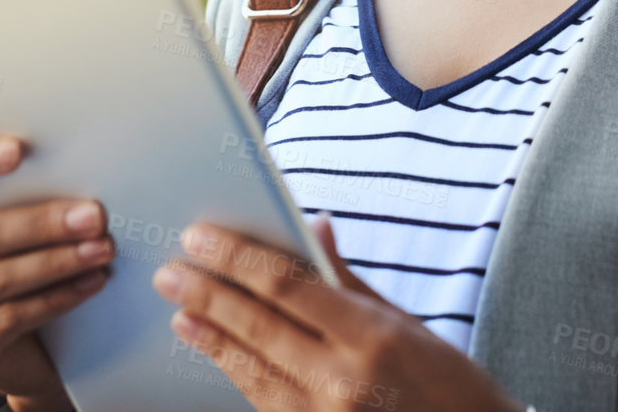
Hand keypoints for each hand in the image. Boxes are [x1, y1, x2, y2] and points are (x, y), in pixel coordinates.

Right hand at [0, 133, 114, 406]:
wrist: (27, 350)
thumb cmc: (30, 267)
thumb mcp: (25, 229)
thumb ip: (33, 197)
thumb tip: (85, 165)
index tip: (18, 150)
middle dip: (44, 224)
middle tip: (95, 216)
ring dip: (58, 262)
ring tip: (102, 250)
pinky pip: (10, 317)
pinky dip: (57, 298)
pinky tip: (91, 283)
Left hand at [151, 214, 525, 411]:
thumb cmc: (446, 382)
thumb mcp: (405, 321)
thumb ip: (347, 277)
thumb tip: (313, 224)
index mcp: (372, 335)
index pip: (286, 285)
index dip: (236, 258)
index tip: (200, 237)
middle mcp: (344, 380)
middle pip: (258, 326)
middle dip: (208, 294)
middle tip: (170, 271)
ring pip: (251, 370)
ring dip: (211, 337)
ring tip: (180, 310)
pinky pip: (264, 401)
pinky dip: (236, 372)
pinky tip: (215, 350)